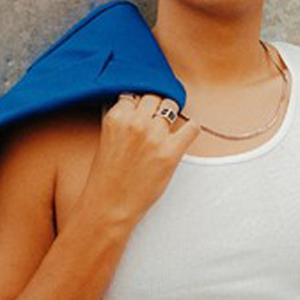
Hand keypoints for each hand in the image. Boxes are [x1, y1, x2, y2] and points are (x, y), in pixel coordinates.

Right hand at [83, 93, 199, 225]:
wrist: (110, 205)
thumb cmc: (107, 175)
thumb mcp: (108, 137)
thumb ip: (123, 118)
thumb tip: (140, 105)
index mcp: (117, 116)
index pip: (136, 93)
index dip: (141, 103)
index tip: (145, 109)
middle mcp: (136, 122)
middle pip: (155, 96)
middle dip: (156, 106)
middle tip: (157, 117)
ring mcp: (155, 136)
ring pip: (172, 107)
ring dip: (171, 115)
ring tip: (168, 127)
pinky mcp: (171, 151)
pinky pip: (191, 127)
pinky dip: (191, 128)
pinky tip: (186, 132)